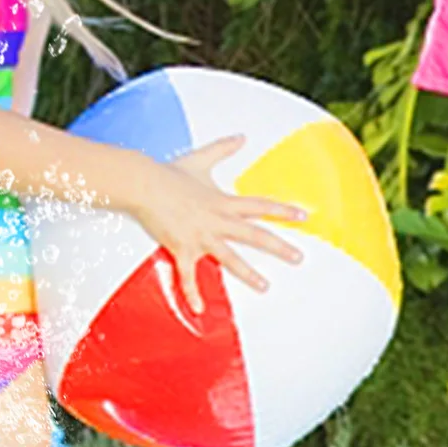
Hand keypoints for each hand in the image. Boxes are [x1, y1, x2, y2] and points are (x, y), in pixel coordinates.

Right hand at [126, 137, 306, 314]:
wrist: (144, 185)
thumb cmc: (168, 173)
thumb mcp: (199, 159)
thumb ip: (223, 148)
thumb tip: (241, 137)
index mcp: (222, 202)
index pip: (260, 206)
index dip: (282, 211)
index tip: (303, 216)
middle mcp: (217, 221)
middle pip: (255, 236)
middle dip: (279, 247)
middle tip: (299, 258)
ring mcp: (200, 237)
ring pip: (230, 258)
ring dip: (249, 274)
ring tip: (265, 286)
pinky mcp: (181, 248)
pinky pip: (188, 276)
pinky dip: (193, 293)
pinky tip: (199, 310)